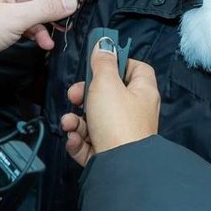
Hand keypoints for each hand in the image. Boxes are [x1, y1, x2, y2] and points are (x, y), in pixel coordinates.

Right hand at [60, 52, 158, 166]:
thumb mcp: (106, 83)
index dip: (118, 62)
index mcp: (142, 92)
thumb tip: (104, 43)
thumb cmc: (117, 120)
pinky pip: (89, 142)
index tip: (99, 64)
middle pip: (108, 95)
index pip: (136, 68)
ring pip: (94, 120)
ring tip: (68, 123)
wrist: (120, 167)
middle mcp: (135, 113)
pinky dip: (78, 140)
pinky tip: (74, 138)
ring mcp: (121, 134)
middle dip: (84, 95)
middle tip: (74, 95)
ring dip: (75, 120)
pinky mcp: (108, 153)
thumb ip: (102, 62)